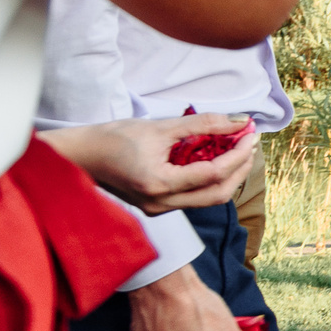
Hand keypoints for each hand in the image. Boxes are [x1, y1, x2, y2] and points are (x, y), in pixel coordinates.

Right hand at [41, 114, 255, 212]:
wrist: (79, 156)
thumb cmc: (113, 138)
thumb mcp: (160, 126)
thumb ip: (203, 124)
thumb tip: (238, 121)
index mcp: (159, 185)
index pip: (214, 173)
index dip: (239, 153)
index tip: (251, 133)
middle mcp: (161, 204)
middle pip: (218, 194)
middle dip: (240, 169)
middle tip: (251, 143)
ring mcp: (158, 209)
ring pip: (208, 198)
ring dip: (228, 174)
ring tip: (238, 147)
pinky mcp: (157, 205)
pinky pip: (193, 196)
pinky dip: (211, 178)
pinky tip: (217, 157)